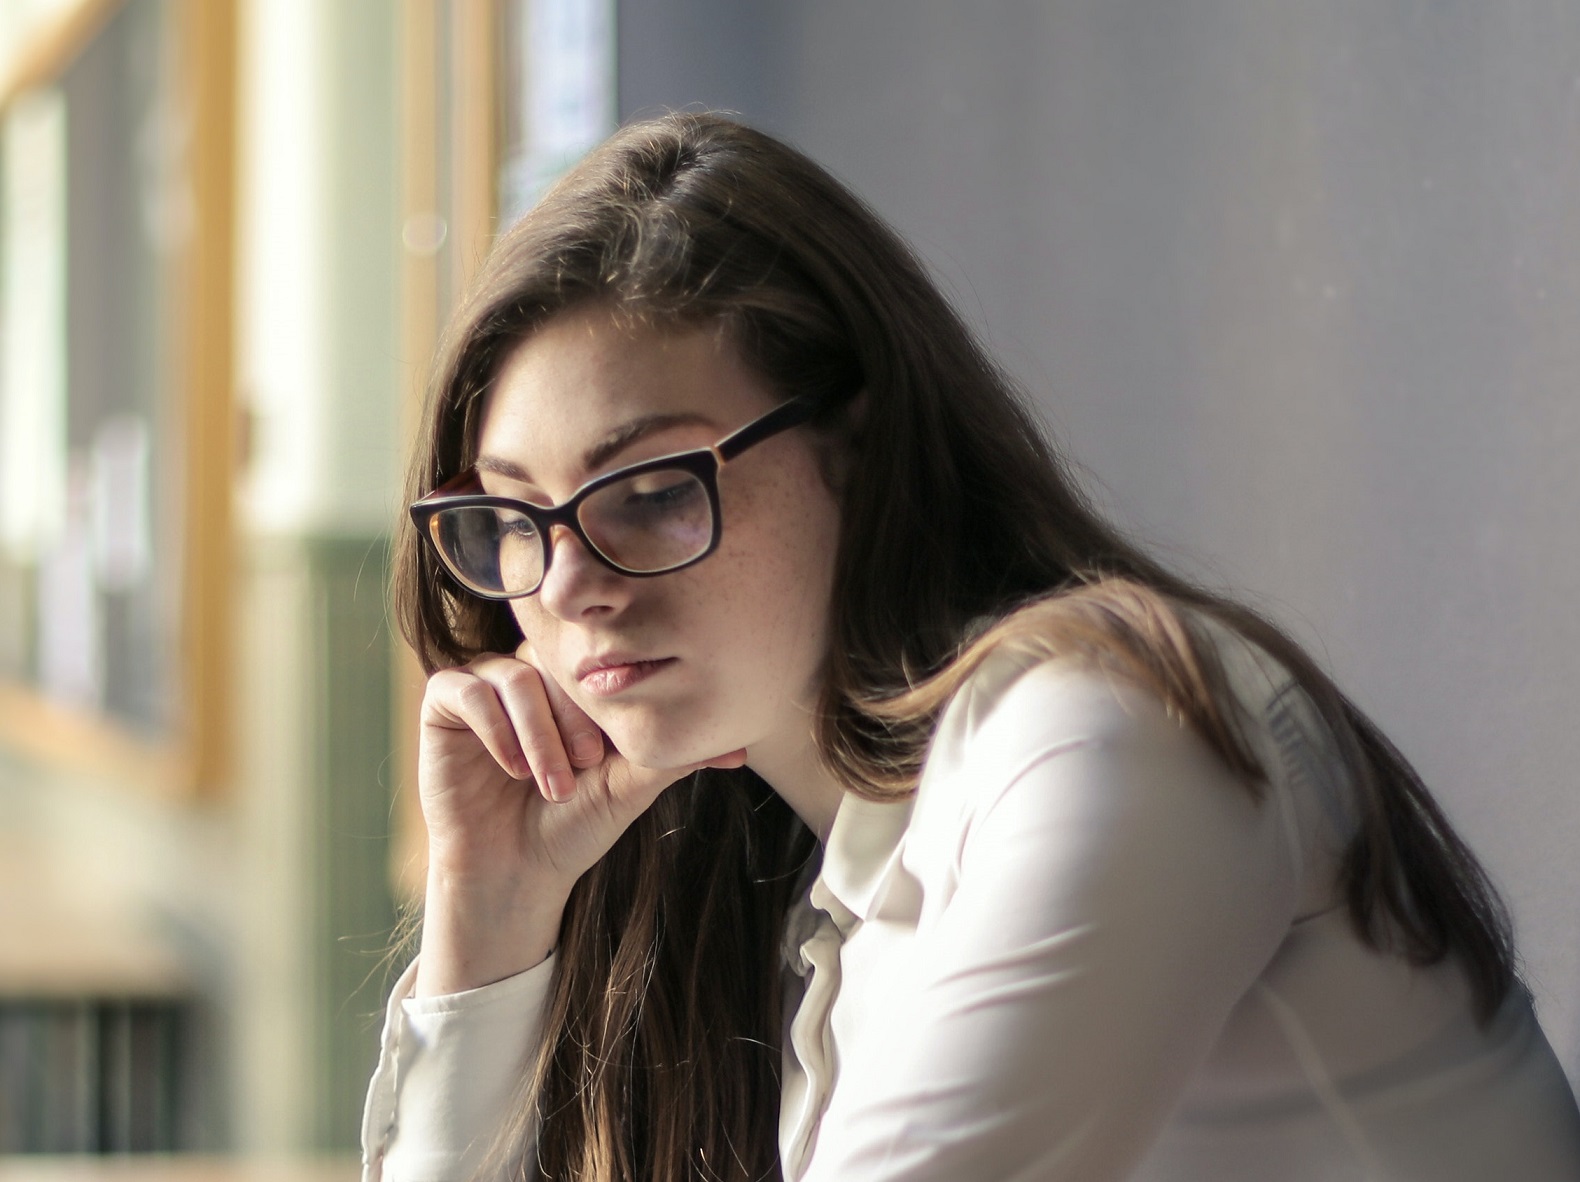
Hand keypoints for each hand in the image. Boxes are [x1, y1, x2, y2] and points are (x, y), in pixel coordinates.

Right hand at [412, 640, 744, 993]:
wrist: (517, 872)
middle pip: (557, 662)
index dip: (612, 700)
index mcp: (575, 686)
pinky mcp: (444, 703)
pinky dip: (495, 728)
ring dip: (540, 733)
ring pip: (516, 676)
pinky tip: (512, 769)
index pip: (597, 661)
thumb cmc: (573, 827)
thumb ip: (673, 755)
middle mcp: (530, 676)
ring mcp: (485, 686)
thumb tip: (739, 745)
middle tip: (589, 767)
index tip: (626, 752)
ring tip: (553, 783)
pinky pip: (466, 688)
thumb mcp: (631, 786)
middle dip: (577, 717)